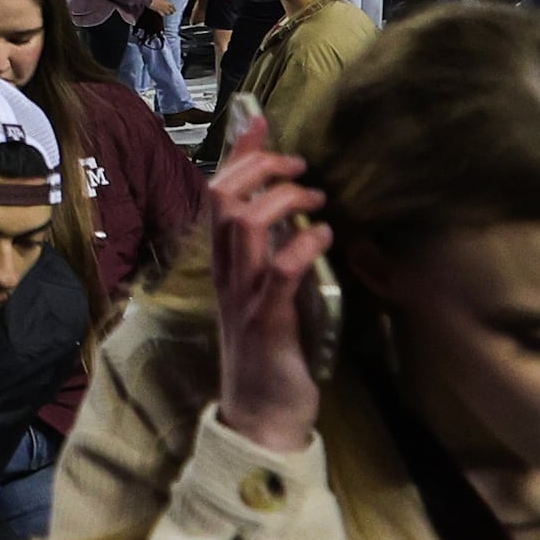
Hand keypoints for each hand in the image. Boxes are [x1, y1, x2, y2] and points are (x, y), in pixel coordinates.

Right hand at [209, 135, 333, 455]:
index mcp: (224, 266)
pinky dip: (301, 245)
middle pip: (223, 199)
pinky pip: (279, 271)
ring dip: (282, 200)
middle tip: (296, 163)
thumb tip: (296, 219)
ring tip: (314, 196)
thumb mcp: (265, 296)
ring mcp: (244, 297)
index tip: (260, 123)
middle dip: (258, 167)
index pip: (216, 195)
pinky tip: (323, 236)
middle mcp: (227, 274)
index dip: (237, 155)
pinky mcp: (268, 321)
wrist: (261, 416)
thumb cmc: (270, 356)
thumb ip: (272, 257)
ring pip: (244, 226)